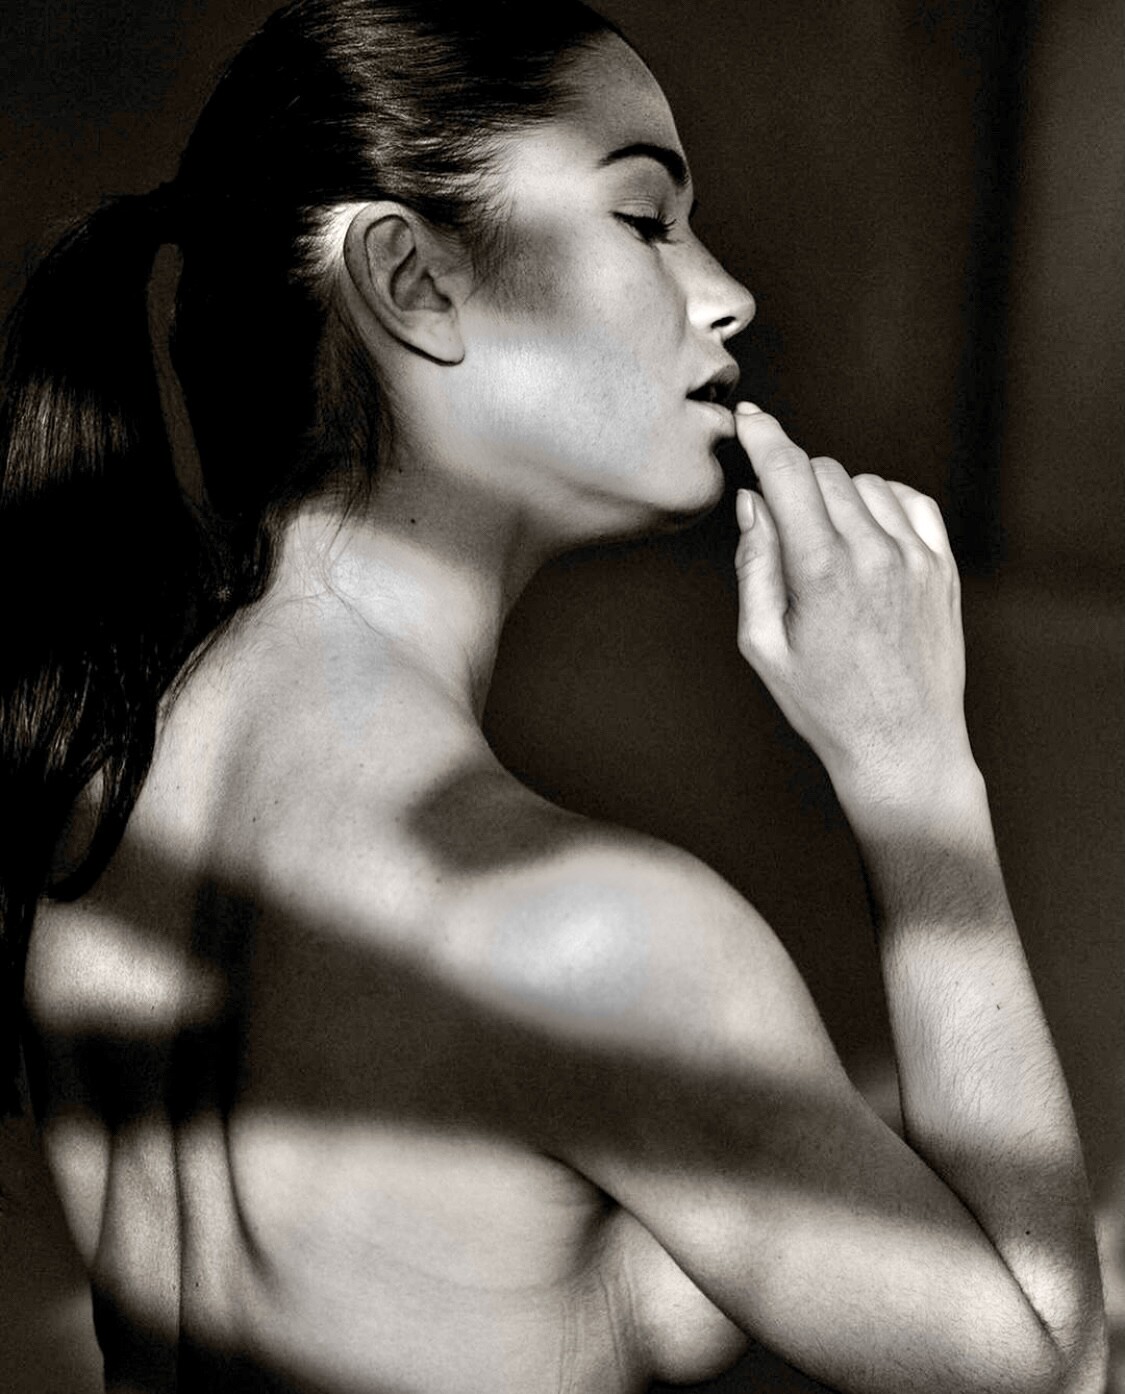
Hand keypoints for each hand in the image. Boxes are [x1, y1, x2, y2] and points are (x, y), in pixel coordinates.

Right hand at [732, 404, 974, 807]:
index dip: (764, 436)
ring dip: (837, 497)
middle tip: (782, 526)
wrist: (902, 745)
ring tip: (826, 547)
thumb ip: (754, 566)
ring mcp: (916, 558)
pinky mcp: (943, 567)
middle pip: (824, 472)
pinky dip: (882, 504)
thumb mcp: (762, 644)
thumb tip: (753, 503)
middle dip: (794, 481)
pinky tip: (867, 536)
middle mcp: (874, 555)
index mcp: (821, 573)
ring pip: (865, 483)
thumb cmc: (823, 704)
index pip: (790, 473)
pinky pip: (909, 501)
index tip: (748, 418)